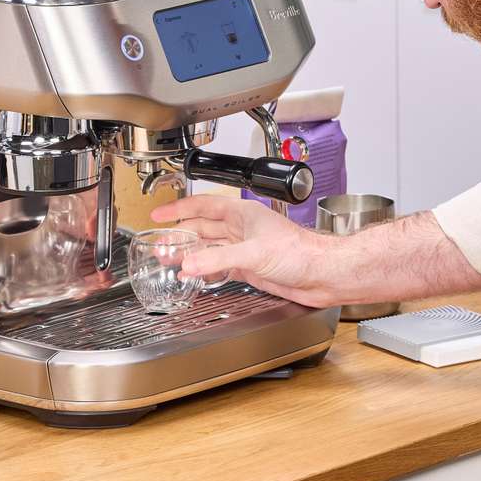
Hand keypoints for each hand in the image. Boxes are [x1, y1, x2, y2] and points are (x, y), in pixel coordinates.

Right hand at [150, 194, 341, 306]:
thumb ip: (219, 259)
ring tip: (168, 259)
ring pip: (209, 248)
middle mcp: (242, 229)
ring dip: (189, 253)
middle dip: (180, 235)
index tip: (159, 213)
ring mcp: (245, 248)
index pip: (204, 205)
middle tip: (159, 243)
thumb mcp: (254, 252)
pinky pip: (219, 266)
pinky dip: (204, 270)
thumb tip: (190, 264)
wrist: (321, 274)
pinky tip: (194, 275)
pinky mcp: (249, 267)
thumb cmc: (301, 252)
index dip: (179, 208)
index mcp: (243, 214)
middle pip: (203, 228)